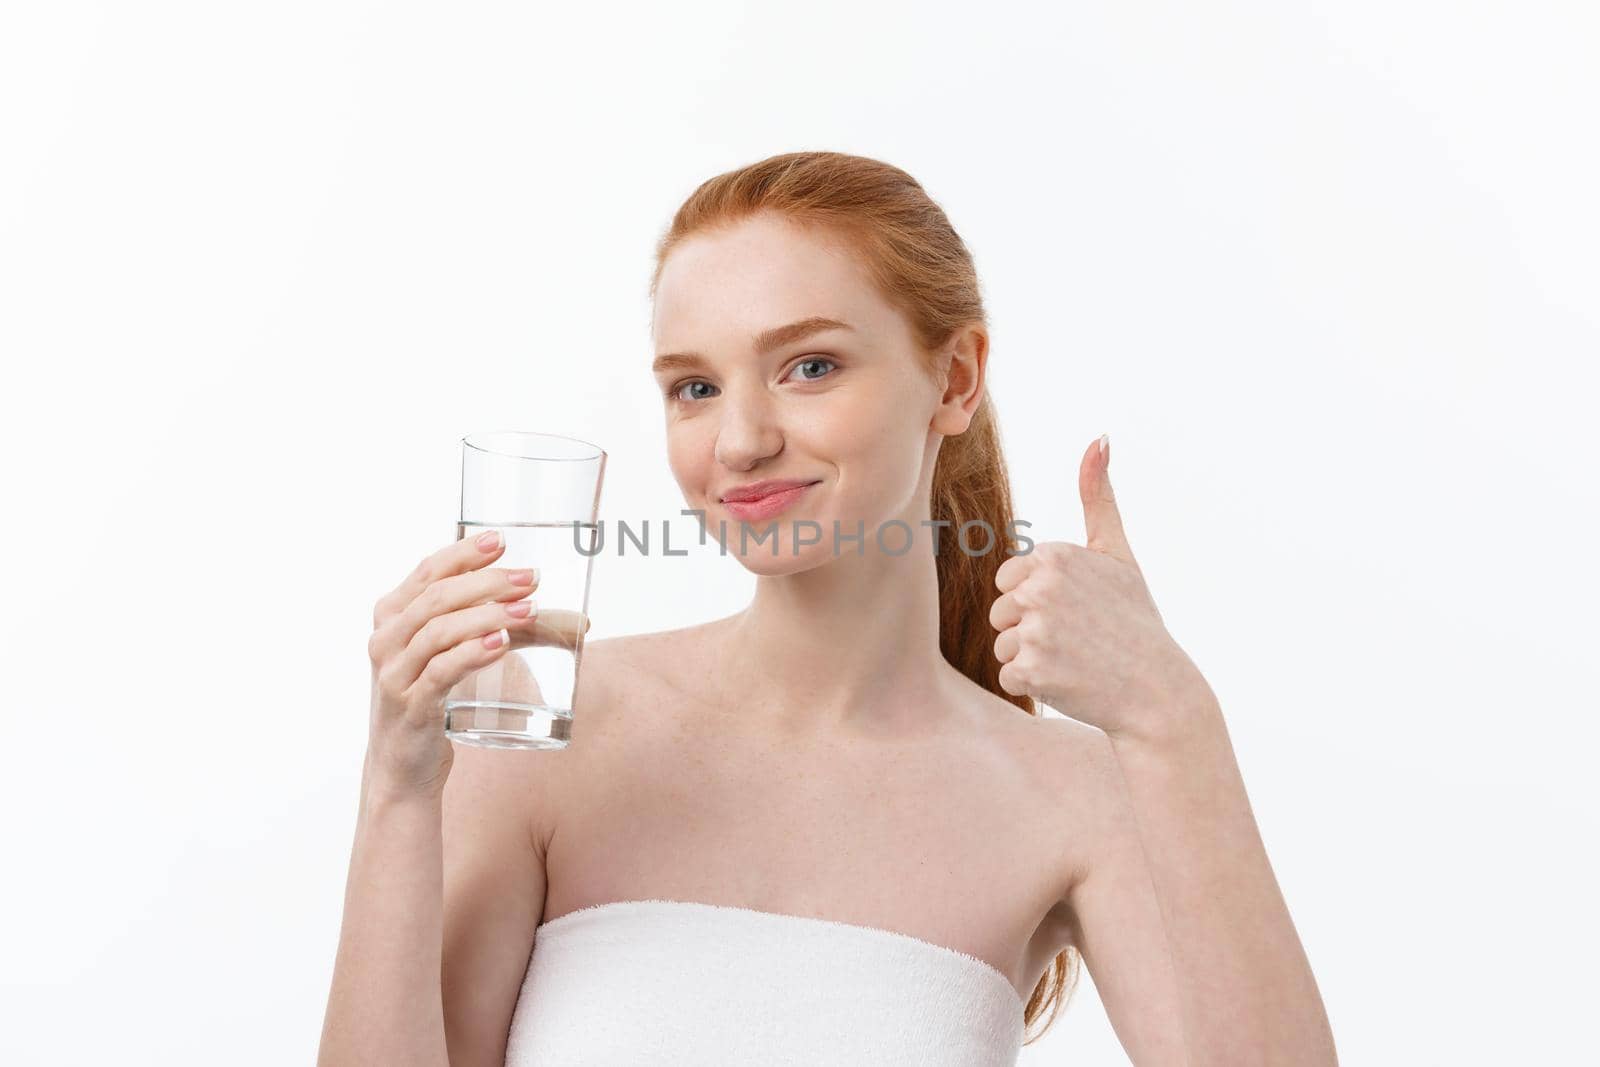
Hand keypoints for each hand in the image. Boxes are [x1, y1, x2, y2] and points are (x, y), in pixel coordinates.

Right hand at [364, 530, 581, 797]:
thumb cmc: (433, 703)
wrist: (402, 770)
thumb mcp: (458, 658)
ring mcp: (395, 675)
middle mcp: (386, 640)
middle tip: (531, 578)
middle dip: (488, 582)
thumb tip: (582, 622)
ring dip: (488, 614)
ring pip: (439, 630)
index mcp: (392, 616)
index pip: (427, 571)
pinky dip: (472, 653)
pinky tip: (500, 643)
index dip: (465, 553)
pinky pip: (440, 673)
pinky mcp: (411, 708)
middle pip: (437, 597)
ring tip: (529, 609)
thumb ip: (507, 631)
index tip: (502, 540)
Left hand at [988, 435, 1213, 743]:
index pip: (1008, 580)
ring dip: (1032, 658)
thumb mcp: (1118, 553)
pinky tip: (1071, 682)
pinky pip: (1009, 676)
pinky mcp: (1031, 671)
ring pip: (1002, 644)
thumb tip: (1099, 437)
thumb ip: (1099, 497)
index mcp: (1055, 555)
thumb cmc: (1135, 619)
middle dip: (1031, 629)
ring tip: (1076, 660)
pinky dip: (1036, 684)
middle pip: (1001, 611)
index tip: (1078, 610)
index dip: (1039, 600)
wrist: (1159, 690)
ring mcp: (1036, 630)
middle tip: (1079, 639)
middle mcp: (1042, 588)